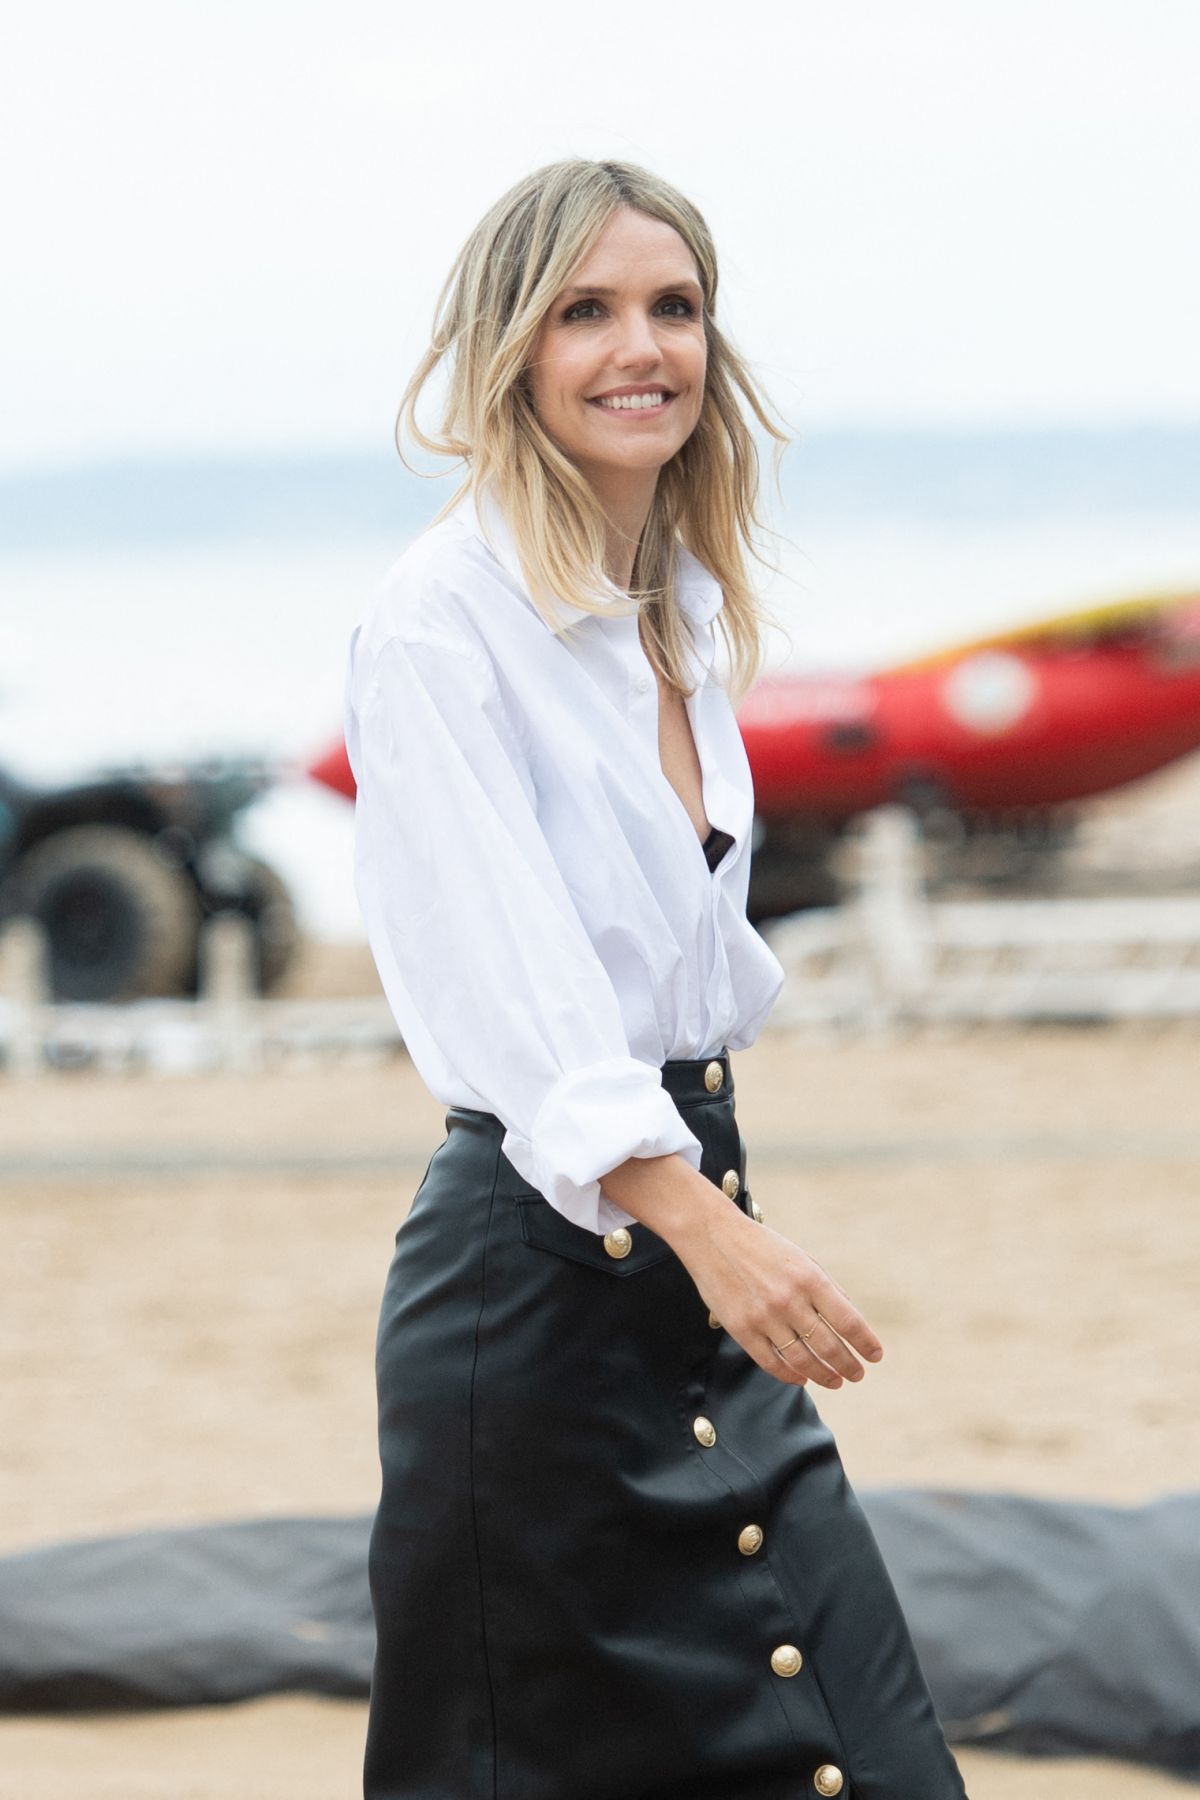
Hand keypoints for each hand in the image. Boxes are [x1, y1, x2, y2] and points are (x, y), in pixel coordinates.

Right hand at [672, 1189, 883, 1389]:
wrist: (712, 1236)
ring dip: (823, 1375)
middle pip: (828, 1346)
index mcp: (809, 1278)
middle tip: (857, 1375)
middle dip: (848, 1365)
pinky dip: (790, 1375)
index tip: (875, 1355)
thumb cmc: (761, 1246)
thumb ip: (827, 1288)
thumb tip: (851, 1320)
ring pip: (802, 1360)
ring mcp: (764, 1317)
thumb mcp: (801, 1258)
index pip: (847, 1320)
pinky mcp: (741, 1329)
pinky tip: (802, 1378)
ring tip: (835, 1381)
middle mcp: (789, 1300)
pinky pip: (771, 1362)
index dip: (865, 1342)